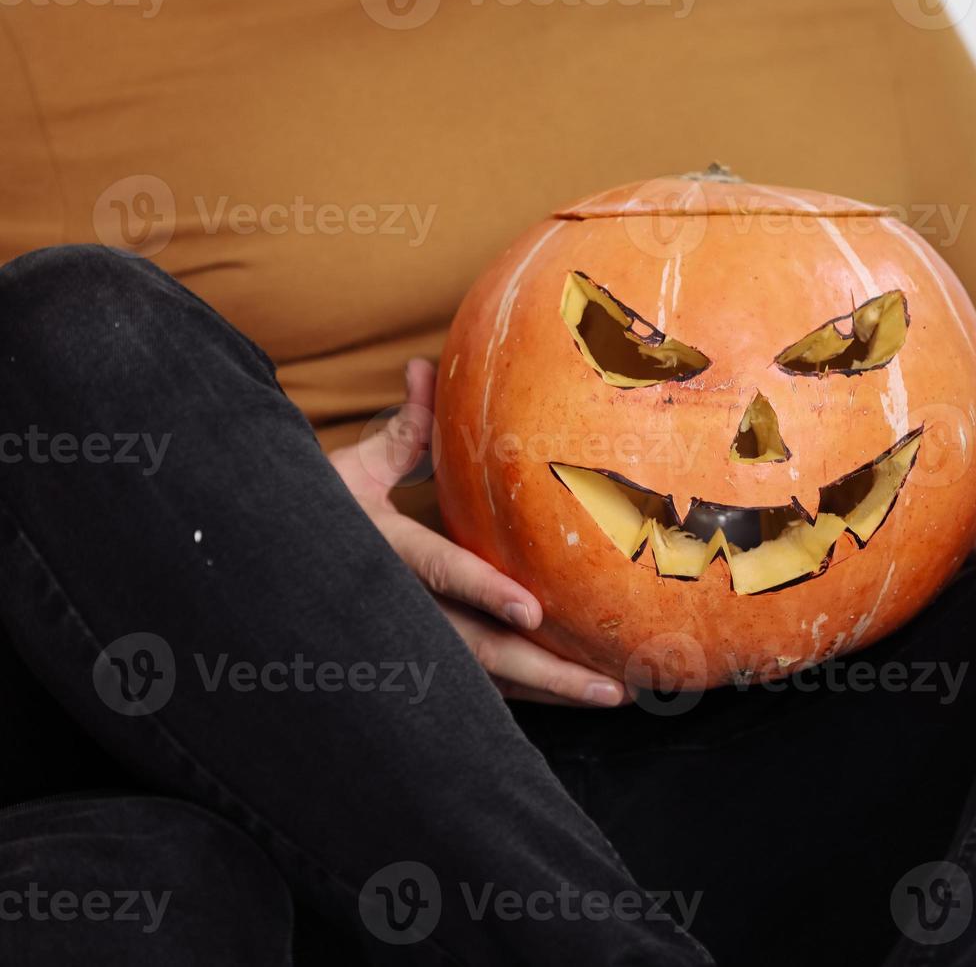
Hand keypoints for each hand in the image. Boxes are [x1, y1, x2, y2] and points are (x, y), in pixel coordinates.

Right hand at [329, 358, 628, 707]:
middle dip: (545, 669)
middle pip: (476, 649)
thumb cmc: (317, 512)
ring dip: (551, 691)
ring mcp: (409, 645)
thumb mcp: (350, 470)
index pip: (439, 572)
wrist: (271, 575)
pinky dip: (529, 695)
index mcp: (381, 552)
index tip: (532, 610)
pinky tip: (580, 696)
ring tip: (616, 695)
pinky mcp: (420, 665)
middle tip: (608, 686)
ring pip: (485, 679)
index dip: (483, 591)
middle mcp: (399, 610)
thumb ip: (402, 430)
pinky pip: (480, 686)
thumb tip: (425, 366)